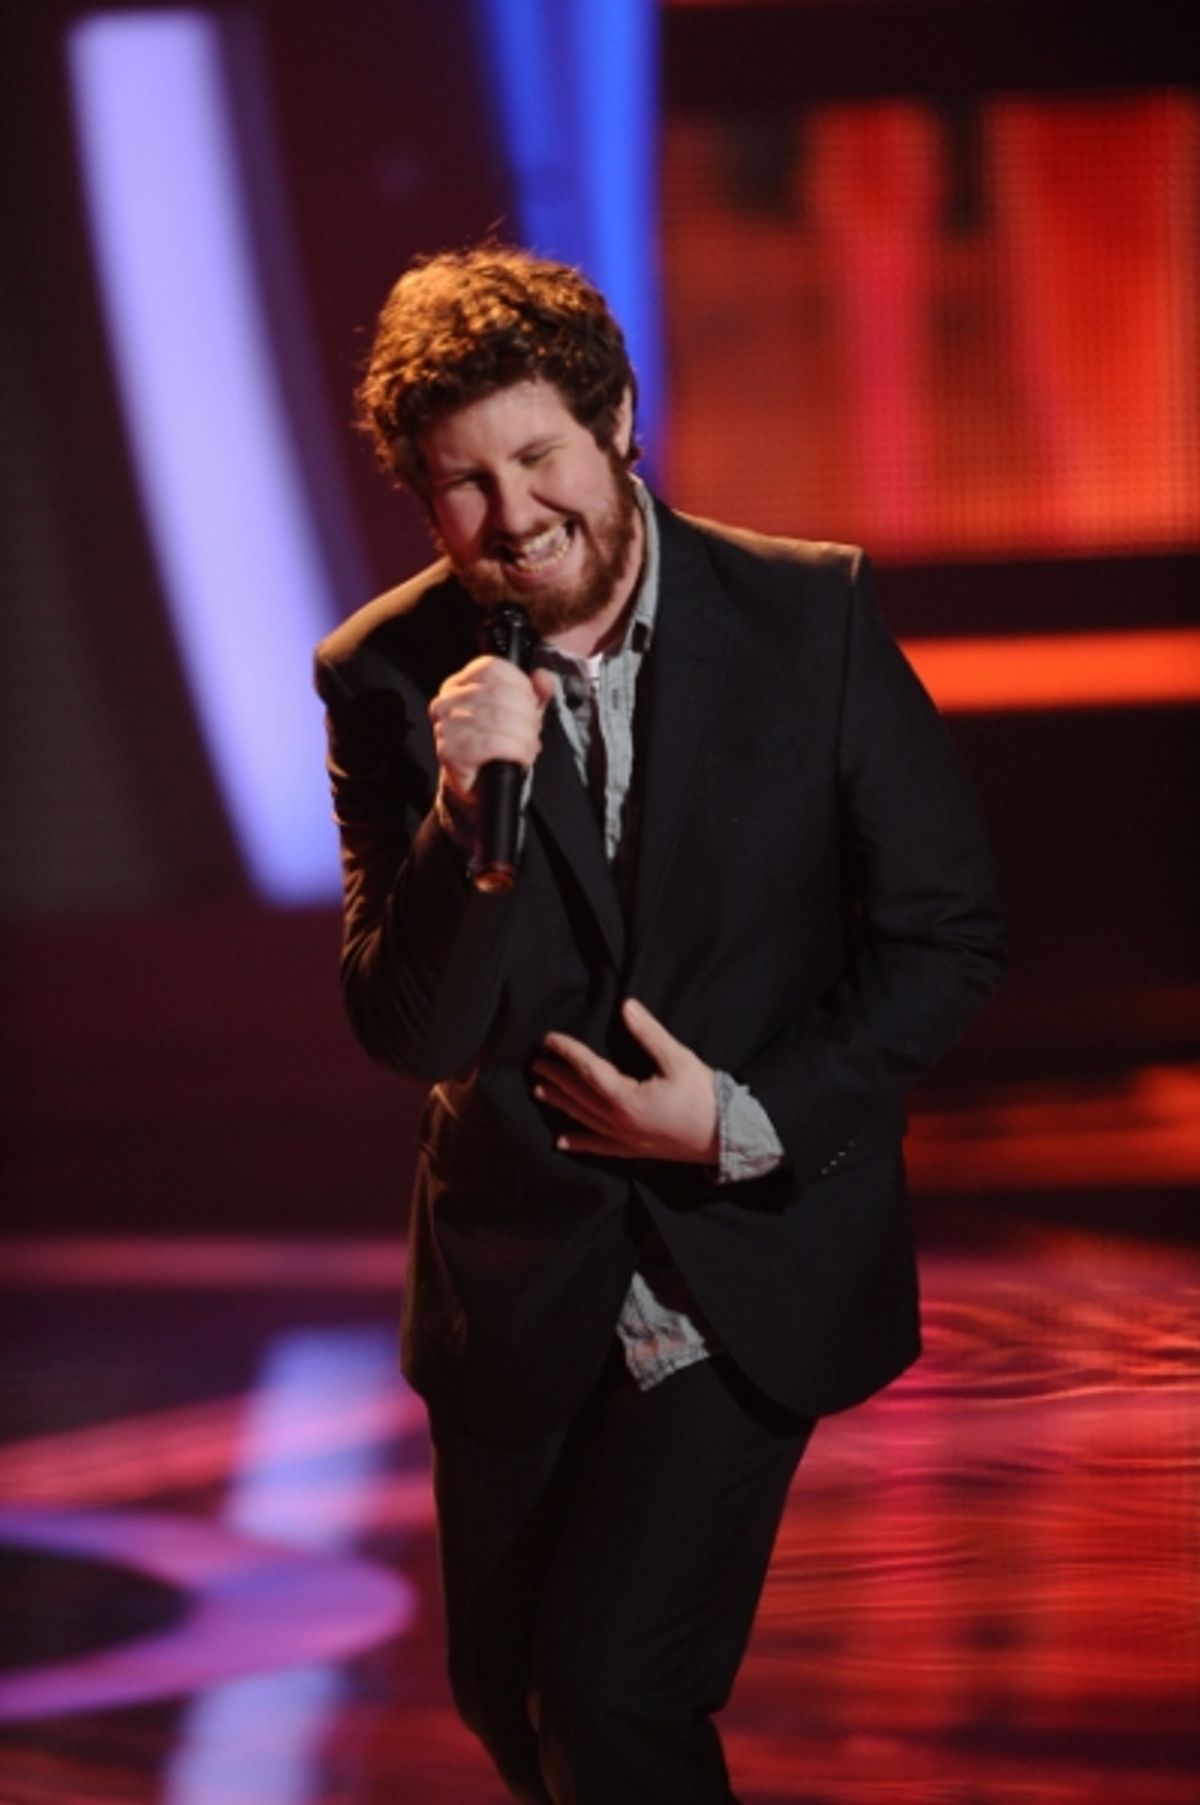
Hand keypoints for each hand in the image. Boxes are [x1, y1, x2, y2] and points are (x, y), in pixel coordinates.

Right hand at [429, 657, 556, 805]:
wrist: (476, 787)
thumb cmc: (494, 746)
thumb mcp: (518, 714)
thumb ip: (534, 693)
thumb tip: (544, 678)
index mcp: (460, 683)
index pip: (492, 667)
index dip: (520, 684)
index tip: (532, 703)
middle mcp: (447, 701)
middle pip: (499, 694)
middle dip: (526, 714)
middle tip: (533, 731)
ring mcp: (446, 725)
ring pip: (499, 718)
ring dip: (524, 735)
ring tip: (529, 746)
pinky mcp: (450, 750)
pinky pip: (492, 743)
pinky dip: (515, 750)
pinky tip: (521, 757)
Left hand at [532, 998, 718, 1163]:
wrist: (726, 1138)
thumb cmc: (705, 1097)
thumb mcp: (679, 1059)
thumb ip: (650, 1034)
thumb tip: (627, 1007)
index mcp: (627, 1098)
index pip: (588, 1070)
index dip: (567, 1052)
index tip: (549, 1039)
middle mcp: (620, 1121)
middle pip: (579, 1095)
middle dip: (556, 1077)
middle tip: (536, 1063)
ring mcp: (625, 1139)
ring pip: (584, 1119)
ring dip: (561, 1104)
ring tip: (540, 1091)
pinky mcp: (634, 1150)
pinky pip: (600, 1147)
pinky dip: (580, 1144)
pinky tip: (562, 1143)